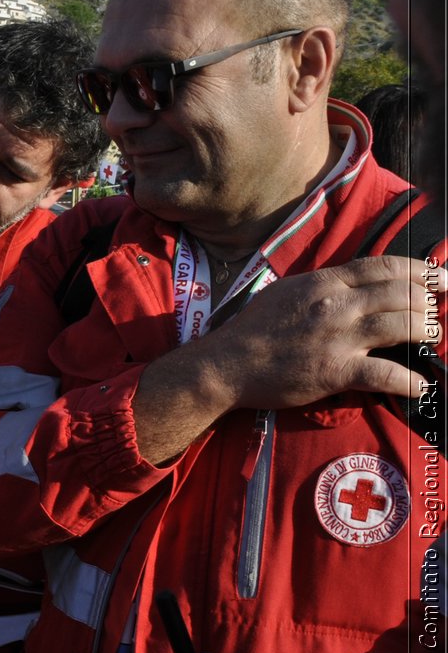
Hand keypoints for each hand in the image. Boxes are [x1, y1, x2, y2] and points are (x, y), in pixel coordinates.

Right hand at [134, 256, 443, 462]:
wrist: (226, 365)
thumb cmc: (252, 330)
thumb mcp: (286, 292)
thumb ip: (323, 286)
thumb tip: (353, 285)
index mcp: (324, 282)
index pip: (383, 266)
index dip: (418, 269)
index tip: (438, 276)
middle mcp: (336, 305)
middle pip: (401, 294)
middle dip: (430, 301)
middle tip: (441, 310)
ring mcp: (338, 338)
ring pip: (402, 326)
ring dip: (427, 332)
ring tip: (435, 338)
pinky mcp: (335, 372)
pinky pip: (385, 374)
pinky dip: (408, 381)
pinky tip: (419, 385)